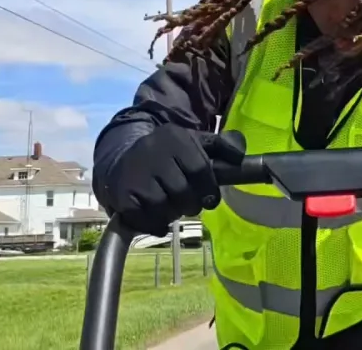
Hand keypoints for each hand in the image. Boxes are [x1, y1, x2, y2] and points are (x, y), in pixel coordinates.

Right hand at [110, 127, 243, 235]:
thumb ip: (221, 145)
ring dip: (172, 213)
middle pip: (183, 192)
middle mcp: (152, 153)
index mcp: (175, 138)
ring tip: (171, 206)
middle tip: (189, 204)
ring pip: (164, 207)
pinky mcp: (123, 195)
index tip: (210, 197)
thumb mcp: (193, 142)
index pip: (200, 169)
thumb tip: (239, 155)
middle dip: (191, 203)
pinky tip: (157, 216)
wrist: (122, 158)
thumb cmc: (167, 155)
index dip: (209, 188)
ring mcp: (136, 174)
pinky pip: (146, 219)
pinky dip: (156, 223)